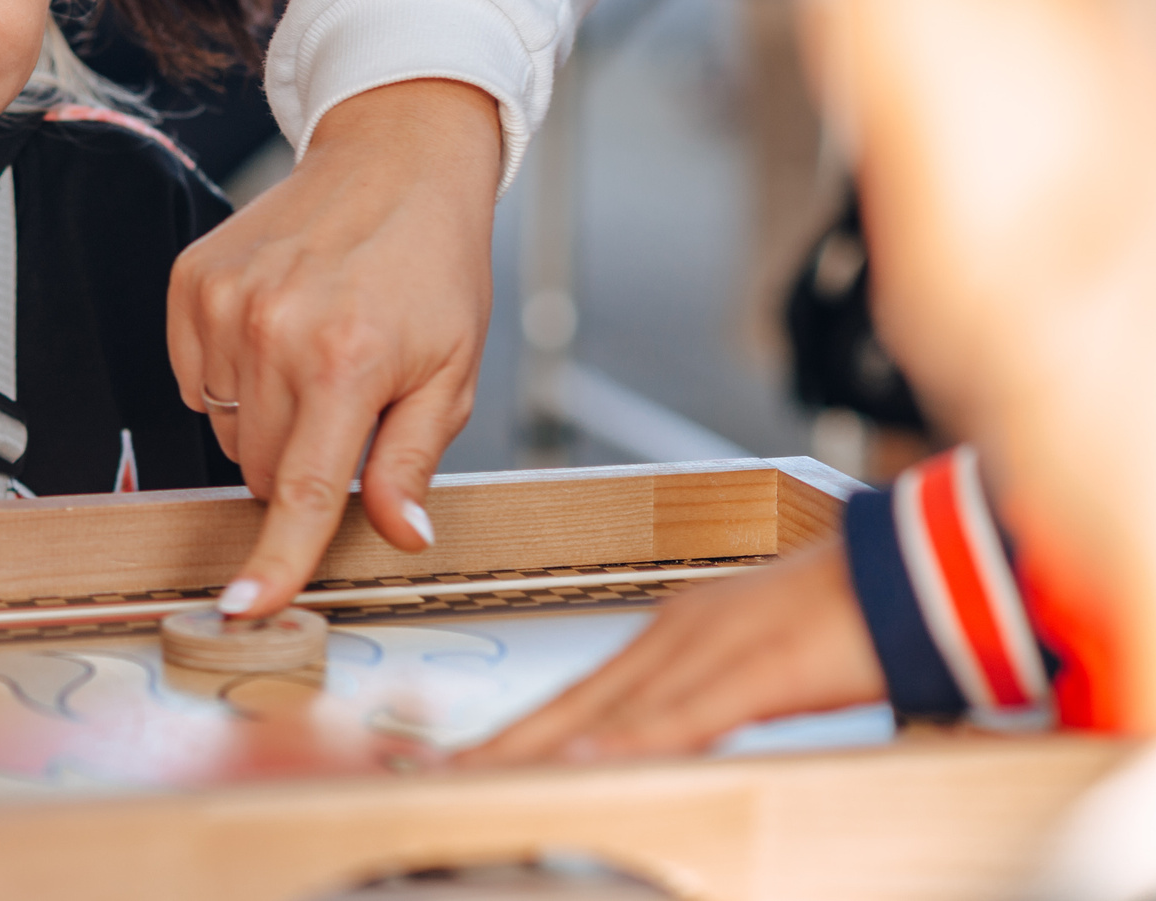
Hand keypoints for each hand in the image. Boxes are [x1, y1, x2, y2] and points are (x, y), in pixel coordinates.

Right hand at [172, 78, 499, 612]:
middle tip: (343, 411)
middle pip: (254, 467)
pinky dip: (227, 377)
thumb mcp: (451, 372)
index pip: (298, 489)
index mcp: (347, 360)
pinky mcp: (191, 281)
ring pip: (221, 426)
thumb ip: (411, 461)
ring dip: (261, 418)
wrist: (393, 163)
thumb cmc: (431, 265)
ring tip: (312, 356)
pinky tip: (272, 335)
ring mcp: (223, 302)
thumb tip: (400, 534)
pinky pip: (191, 378)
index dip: (275, 558)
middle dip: (295, 463)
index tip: (245, 604)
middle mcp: (273, 330)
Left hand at [464, 539, 884, 764]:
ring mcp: (716, 648)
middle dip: (500, 750)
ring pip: (611, 712)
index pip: (576, 700)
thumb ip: (708, 708)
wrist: (925, 571)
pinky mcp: (764, 667)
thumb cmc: (852, 626)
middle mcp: (678, 637)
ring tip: (477, 782)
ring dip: (540, 752)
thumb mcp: (761, 674)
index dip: (515, 737)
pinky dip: (636, 740)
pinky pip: (690, 713)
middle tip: (429, 780)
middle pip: (573, 706)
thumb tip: (660, 752)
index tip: (460, 766)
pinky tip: (592, 761)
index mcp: (675, 638)